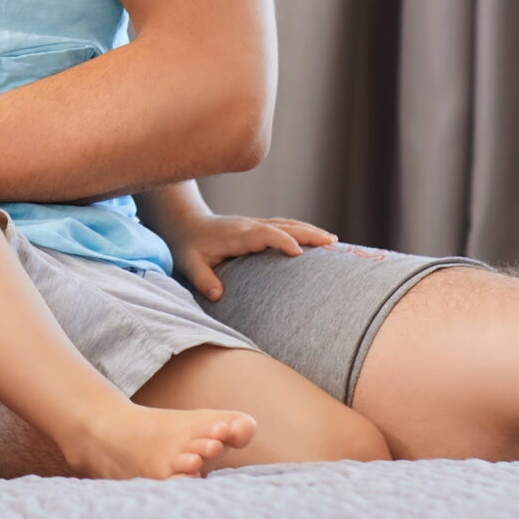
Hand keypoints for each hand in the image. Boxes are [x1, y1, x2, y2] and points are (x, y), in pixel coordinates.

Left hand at [164, 210, 334, 301]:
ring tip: (333, 241)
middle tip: (332, 243)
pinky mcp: (258, 227)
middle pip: (282, 226)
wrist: (184, 222)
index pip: (263, 234)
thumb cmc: (188, 246)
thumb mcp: (189, 264)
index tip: (298, 252)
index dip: (281, 241)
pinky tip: (317, 239)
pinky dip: (301, 231)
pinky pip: (284, 227)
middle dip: (307, 234)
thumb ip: (202, 279)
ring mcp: (255, 224)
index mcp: (236, 234)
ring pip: (286, 224)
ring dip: (309, 231)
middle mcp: (249, 226)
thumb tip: (217, 295)